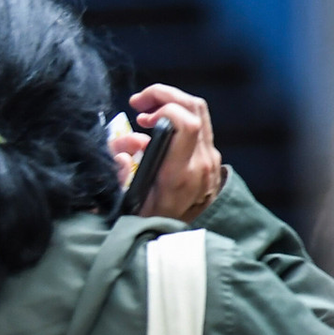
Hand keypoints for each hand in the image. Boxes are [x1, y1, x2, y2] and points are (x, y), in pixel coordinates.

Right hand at [112, 84, 224, 221]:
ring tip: (145, 113)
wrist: (181, 239)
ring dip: (171, 102)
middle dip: (164, 95)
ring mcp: (211, 161)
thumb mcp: (129, 204)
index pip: (186, 124)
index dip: (164, 108)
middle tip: (138, 103)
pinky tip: (158, 127)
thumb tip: (124, 155)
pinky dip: (178, 115)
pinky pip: (200, 124)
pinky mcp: (213, 159)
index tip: (141, 116)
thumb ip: (121, 177)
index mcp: (180, 175)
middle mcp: (202, 165)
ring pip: (199, 111)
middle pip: (194, 108)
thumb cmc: (150, 221)